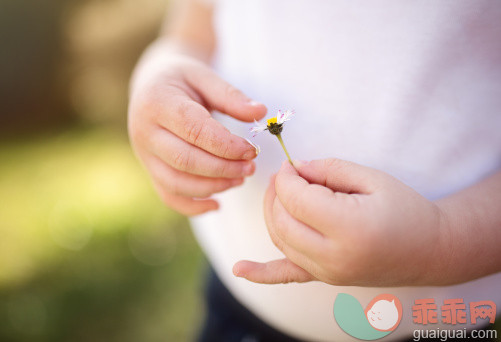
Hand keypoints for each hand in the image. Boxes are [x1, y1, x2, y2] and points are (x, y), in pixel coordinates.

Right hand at [128, 40, 265, 215]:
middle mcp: (144, 132)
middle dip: (223, 168)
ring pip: (176, 183)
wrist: (151, 84)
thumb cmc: (181, 78)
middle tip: (251, 167)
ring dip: (213, 187)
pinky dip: (192, 206)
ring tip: (241, 179)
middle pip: (185, 160)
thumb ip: (230, 95)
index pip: (194, 130)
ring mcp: (144, 154)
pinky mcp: (149, 169)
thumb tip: (261, 112)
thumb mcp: (204, 76)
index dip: (226, 145)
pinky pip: (168, 196)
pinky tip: (217, 204)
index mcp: (157, 103)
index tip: (252, 150)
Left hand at [233, 159, 449, 285]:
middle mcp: (333, 255)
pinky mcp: (325, 278)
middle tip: (285, 176)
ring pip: (279, 240)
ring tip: (280, 194)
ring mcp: (327, 272)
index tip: (291, 165)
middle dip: (276, 193)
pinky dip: (262, 273)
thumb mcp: (371, 179)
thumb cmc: (405, 209)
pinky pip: (287, 276)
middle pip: (282, 220)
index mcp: (347, 227)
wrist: (429, 249)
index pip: (295, 198)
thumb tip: (293, 169)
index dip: (287, 177)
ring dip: (272, 214)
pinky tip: (240, 269)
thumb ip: (328, 170)